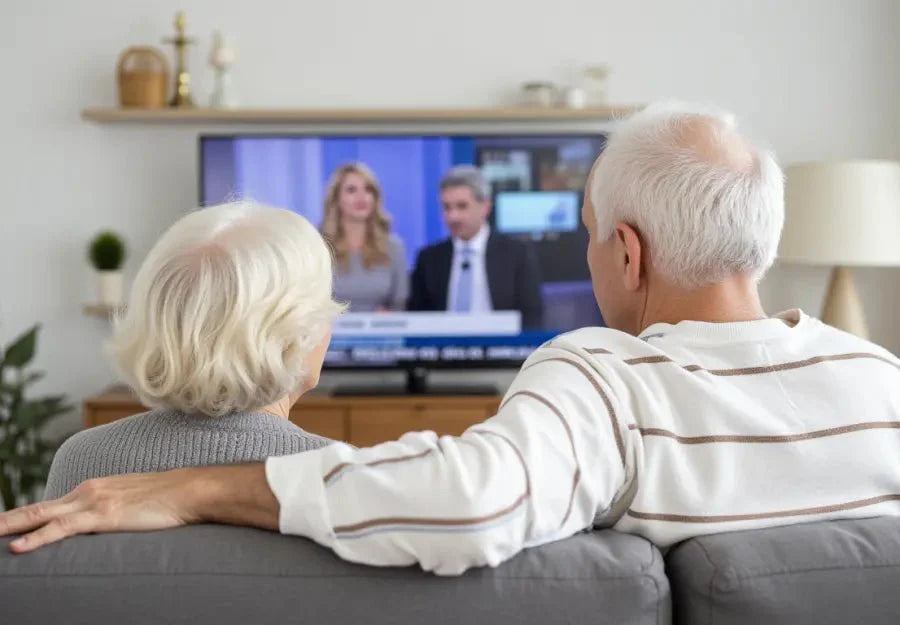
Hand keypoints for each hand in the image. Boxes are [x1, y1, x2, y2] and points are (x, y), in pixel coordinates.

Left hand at [0, 463, 277, 552]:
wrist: (191, 489)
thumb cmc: (170, 499)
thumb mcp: (134, 503)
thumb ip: (116, 511)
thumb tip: (112, 527)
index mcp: (94, 489)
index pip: (48, 507)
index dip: (22, 518)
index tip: (3, 527)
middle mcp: (87, 491)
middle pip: (35, 509)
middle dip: (6, 520)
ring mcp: (93, 502)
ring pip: (39, 516)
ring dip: (10, 526)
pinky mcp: (103, 515)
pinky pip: (61, 529)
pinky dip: (37, 538)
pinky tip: (18, 547)